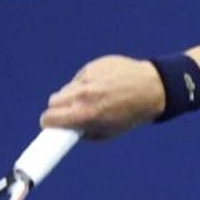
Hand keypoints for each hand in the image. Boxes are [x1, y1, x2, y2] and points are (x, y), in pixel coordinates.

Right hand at [39, 55, 165, 139]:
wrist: (151, 88)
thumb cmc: (131, 114)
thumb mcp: (108, 132)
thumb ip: (84, 132)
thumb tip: (67, 131)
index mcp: (86, 114)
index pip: (49, 118)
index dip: (48, 123)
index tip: (49, 126)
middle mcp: (83, 95)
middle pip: (53, 102)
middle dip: (59, 109)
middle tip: (70, 113)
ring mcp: (87, 78)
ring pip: (65, 89)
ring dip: (71, 96)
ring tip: (90, 99)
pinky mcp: (92, 66)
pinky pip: (79, 78)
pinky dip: (85, 84)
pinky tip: (101, 86)